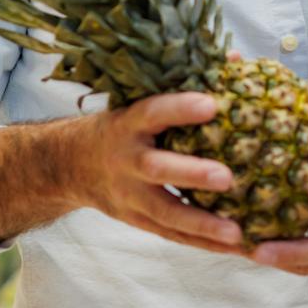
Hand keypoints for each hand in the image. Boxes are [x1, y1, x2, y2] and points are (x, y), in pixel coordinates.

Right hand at [67, 94, 246, 253]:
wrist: (68, 165)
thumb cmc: (121, 126)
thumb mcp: (138, 100)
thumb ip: (185, 84)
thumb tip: (239, 59)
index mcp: (127, 124)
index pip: (152, 112)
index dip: (180, 108)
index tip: (213, 103)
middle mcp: (126, 161)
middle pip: (158, 169)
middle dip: (192, 174)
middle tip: (228, 178)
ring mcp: (130, 196)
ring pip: (167, 214)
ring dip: (203, 224)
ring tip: (238, 234)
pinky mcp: (138, 221)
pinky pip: (173, 235)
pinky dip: (204, 244)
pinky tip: (237, 248)